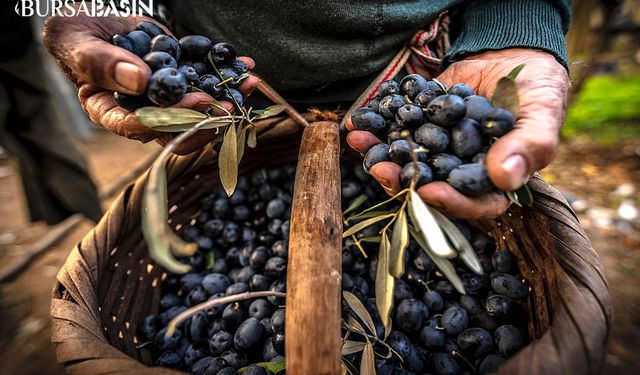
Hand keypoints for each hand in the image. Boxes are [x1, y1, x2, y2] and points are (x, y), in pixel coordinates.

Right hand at [43, 11, 260, 153]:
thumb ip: (101, 63)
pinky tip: (246, 67)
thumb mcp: (77, 43)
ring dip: (227, 98)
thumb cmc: (77, 36)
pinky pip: (206, 83)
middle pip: (178, 129)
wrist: (95, 21)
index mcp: (112, 113)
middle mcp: (142, 113)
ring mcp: (165, 99)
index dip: (171, 119)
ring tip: (248, 83)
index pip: (140, 127)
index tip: (196, 103)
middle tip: (229, 104)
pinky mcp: (181, 81)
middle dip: (208, 118)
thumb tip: (139, 81)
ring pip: (199, 110)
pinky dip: (228, 75)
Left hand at [346, 49, 569, 218]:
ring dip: (380, 155)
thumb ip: (530, 145)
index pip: (475, 204)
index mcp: (495, 180)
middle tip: (382, 170)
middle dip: (402, 180)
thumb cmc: (538, 86)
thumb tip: (504, 178)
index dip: (451, 203)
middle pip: (431, 187)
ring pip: (407, 161)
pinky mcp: (422, 127)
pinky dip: (377, 127)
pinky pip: (397, 131)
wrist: (514, 52)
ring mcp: (438, 149)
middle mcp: (462, 171)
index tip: (428, 192)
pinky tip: (359, 120)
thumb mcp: (543, 112)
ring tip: (360, 143)